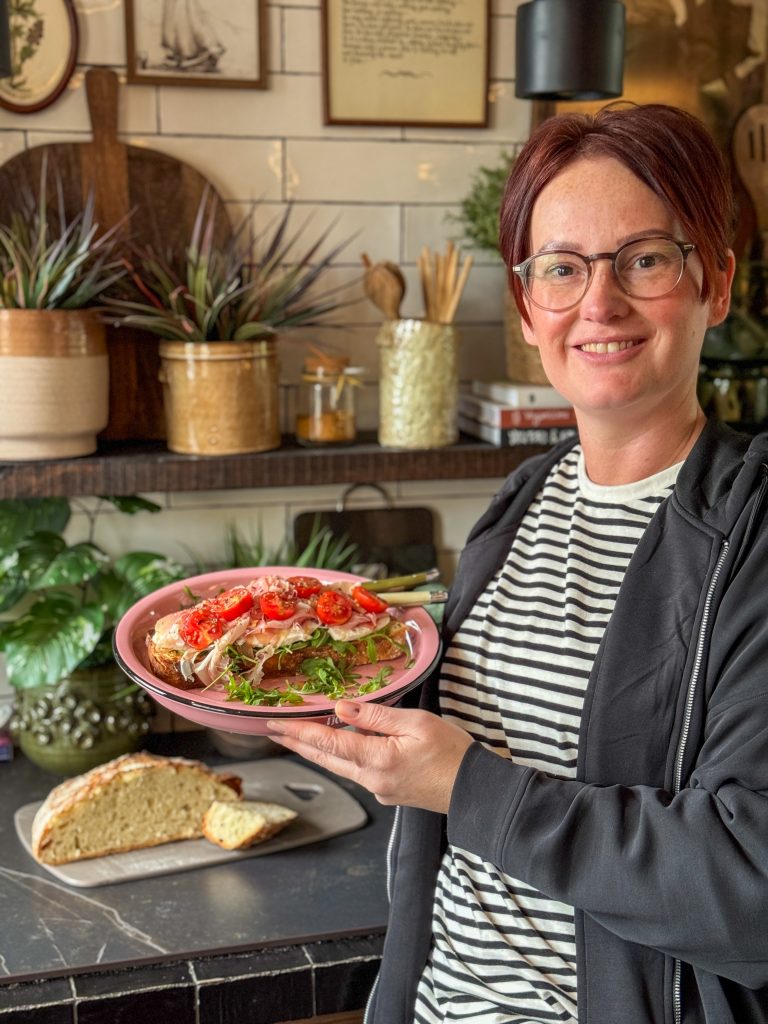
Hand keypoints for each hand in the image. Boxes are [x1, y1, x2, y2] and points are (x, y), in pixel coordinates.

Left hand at [266, 700, 473, 813]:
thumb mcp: (416, 723)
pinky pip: (356, 772)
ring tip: (297, 738)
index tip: (276, 724)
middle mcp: (372, 779)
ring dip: (316, 751)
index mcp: (377, 759)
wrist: (474, 790)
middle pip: (325, 758)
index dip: (298, 732)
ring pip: (338, 767)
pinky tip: (338, 748)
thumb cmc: (452, 753)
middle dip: (297, 743)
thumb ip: (376, 716)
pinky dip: (340, 758)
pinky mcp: (388, 792)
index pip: (327, 742)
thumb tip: (342, 708)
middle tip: (274, 730)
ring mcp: (379, 789)